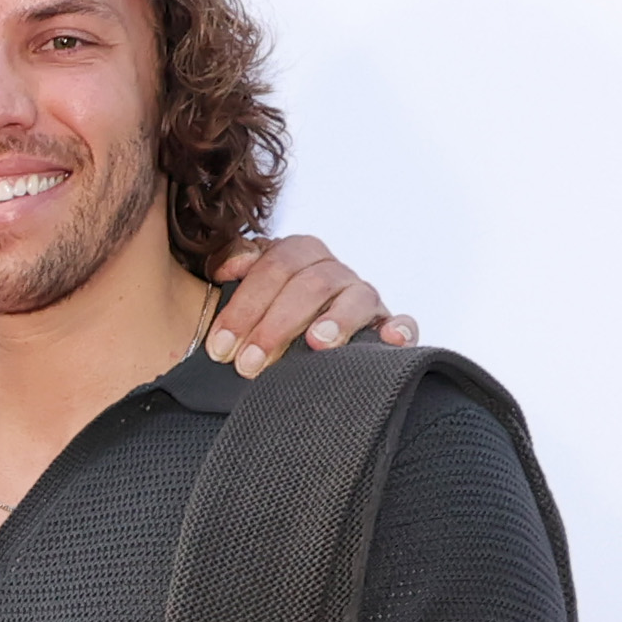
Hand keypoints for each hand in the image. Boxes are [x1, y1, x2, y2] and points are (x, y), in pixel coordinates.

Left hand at [207, 232, 416, 380]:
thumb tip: (222, 267)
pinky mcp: (386, 326)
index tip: (219, 346)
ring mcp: (362, 297)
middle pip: (311, 284)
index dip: (244, 305)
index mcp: (299, 256)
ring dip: (336, 321)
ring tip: (316, 344)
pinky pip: (402, 322)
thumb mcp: (246, 292)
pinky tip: (390, 341)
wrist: (299, 346)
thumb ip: (235, 269)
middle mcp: (333, 272)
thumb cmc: (266, 318)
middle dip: (275, 325)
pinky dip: (400, 329)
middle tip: (247, 365)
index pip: (274, 266)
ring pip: (355, 297)